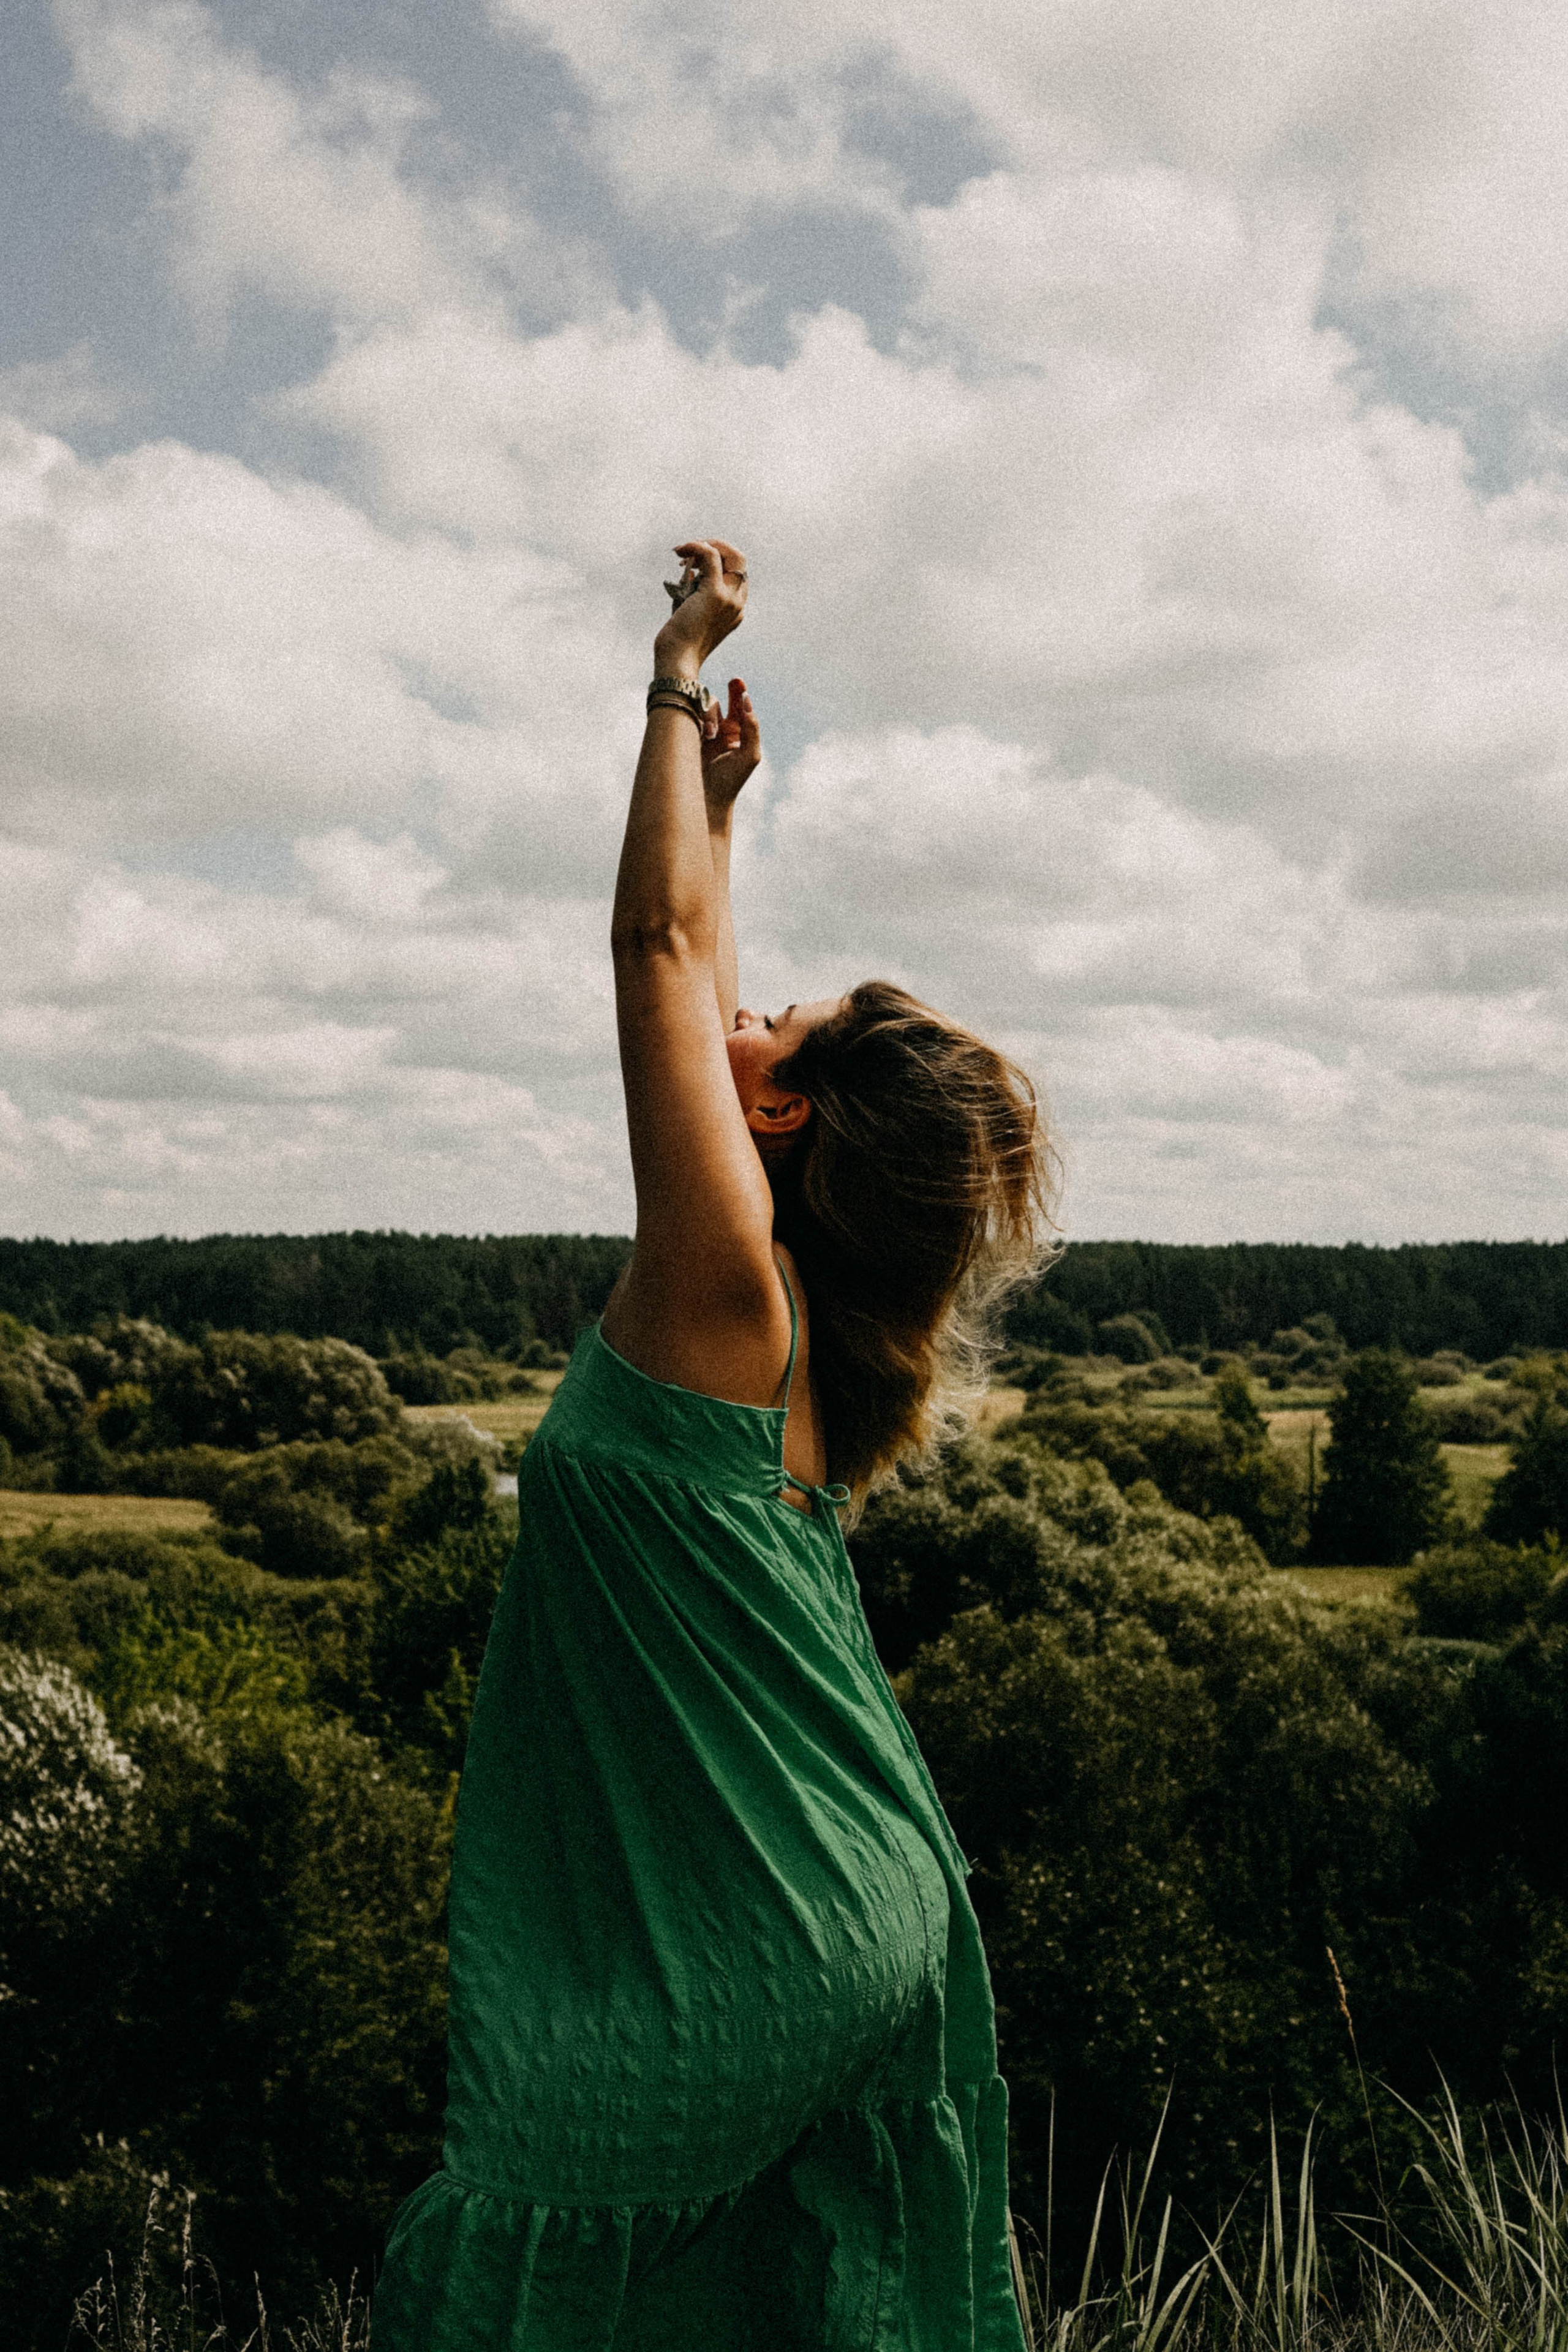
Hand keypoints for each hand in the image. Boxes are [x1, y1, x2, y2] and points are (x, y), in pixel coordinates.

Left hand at [653, 538, 747, 678]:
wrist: (678, 660)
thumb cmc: (679, 641)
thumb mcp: (689, 612)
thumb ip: (694, 591)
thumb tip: (691, 571)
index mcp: (735, 610)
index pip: (736, 573)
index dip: (719, 560)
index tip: (694, 562)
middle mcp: (738, 603)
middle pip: (739, 560)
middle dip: (716, 547)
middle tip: (689, 550)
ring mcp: (729, 598)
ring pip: (730, 554)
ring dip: (704, 544)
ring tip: (681, 550)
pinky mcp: (715, 593)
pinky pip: (711, 555)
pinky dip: (696, 546)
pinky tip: (681, 550)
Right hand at [700, 678, 761, 817]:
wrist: (705, 799)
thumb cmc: (731, 780)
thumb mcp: (749, 754)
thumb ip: (751, 727)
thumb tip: (748, 701)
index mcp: (739, 735)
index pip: (741, 709)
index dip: (740, 693)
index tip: (738, 681)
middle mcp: (722, 731)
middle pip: (724, 702)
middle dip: (729, 692)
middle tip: (734, 681)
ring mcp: (704, 732)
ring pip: (707, 707)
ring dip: (711, 716)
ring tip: (710, 734)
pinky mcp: (688, 735)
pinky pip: (692, 715)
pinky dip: (698, 719)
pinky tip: (702, 734)